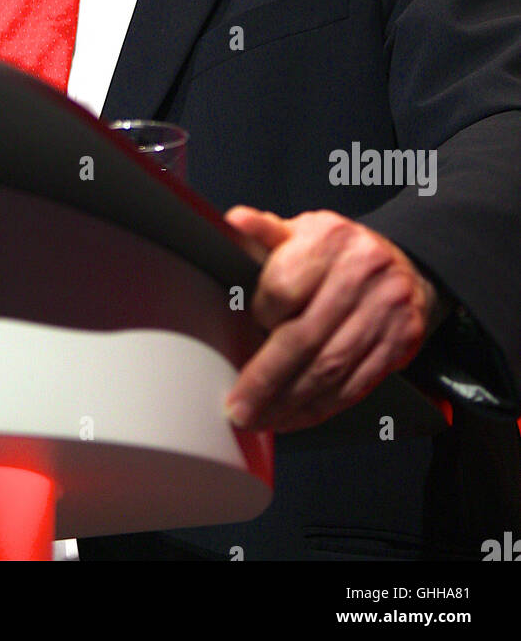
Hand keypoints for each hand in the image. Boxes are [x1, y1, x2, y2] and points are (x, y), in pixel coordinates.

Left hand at [222, 206, 447, 432]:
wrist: (406, 265)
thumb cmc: (341, 252)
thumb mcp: (303, 230)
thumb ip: (265, 230)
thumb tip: (234, 222)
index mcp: (329, 239)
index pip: (283, 288)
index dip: (260, 316)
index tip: (245, 329)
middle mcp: (361, 273)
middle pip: (305, 338)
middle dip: (266, 379)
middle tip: (240, 406)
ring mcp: (384, 310)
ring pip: (330, 369)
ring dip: (290, 403)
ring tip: (261, 418)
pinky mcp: (400, 343)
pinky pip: (355, 385)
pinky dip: (321, 408)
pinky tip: (295, 417)